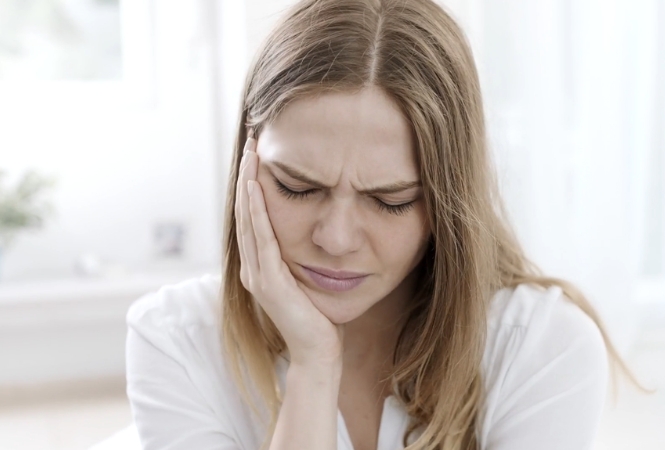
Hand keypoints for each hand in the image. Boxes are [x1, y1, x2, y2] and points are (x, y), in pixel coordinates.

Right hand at [236, 137, 343, 367]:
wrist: (319, 354)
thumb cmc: (320, 318)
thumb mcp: (310, 278)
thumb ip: (304, 256)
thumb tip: (319, 231)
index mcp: (261, 266)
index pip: (254, 216)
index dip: (253, 184)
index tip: (259, 153)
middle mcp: (253, 268)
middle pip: (246, 212)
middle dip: (247, 175)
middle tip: (251, 140)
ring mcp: (258, 275)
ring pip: (248, 220)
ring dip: (248, 185)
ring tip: (250, 153)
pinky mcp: (270, 283)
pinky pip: (262, 240)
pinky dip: (257, 212)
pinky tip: (256, 188)